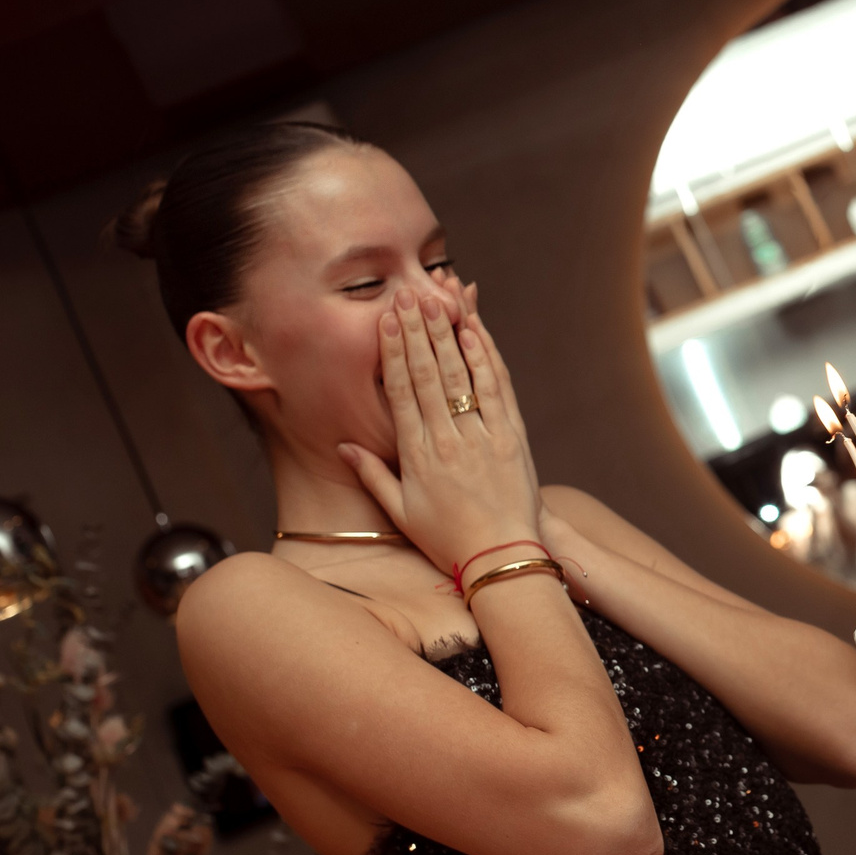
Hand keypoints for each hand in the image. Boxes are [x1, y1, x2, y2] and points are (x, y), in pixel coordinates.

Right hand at [341, 288, 542, 578]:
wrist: (502, 559)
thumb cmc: (449, 540)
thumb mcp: (401, 513)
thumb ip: (371, 476)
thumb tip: (342, 446)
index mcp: (417, 456)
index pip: (401, 392)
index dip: (393, 352)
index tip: (387, 321)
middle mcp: (449, 440)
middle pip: (429, 375)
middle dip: (418, 331)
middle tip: (408, 294)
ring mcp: (483, 437)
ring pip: (463, 375)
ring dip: (450, 334)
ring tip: (439, 299)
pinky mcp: (513, 439)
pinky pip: (498, 390)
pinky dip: (487, 358)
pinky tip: (476, 333)